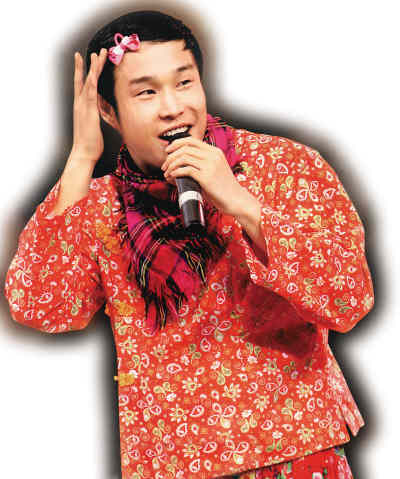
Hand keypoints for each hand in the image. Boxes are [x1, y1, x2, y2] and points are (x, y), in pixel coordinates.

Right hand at [71, 49, 107, 163]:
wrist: (83, 154)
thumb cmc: (90, 145)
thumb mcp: (94, 128)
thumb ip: (96, 118)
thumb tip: (101, 116)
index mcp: (82, 107)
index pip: (84, 85)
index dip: (85, 71)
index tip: (89, 59)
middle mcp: (80, 104)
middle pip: (85, 79)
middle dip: (91, 65)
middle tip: (97, 51)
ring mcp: (83, 107)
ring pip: (88, 82)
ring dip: (93, 68)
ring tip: (97, 54)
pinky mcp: (88, 112)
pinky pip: (90, 94)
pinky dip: (91, 82)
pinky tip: (94, 73)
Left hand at [162, 137, 245, 215]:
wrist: (236, 199)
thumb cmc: (223, 188)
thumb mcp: (214, 170)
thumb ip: (201, 165)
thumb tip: (180, 166)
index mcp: (215, 152)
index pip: (191, 140)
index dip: (176, 143)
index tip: (168, 151)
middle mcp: (212, 156)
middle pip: (184, 148)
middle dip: (170, 156)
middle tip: (164, 166)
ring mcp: (210, 166)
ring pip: (183, 158)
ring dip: (171, 165)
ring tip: (167, 173)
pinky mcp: (206, 177)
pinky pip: (185, 170)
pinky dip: (175, 173)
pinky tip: (172, 178)